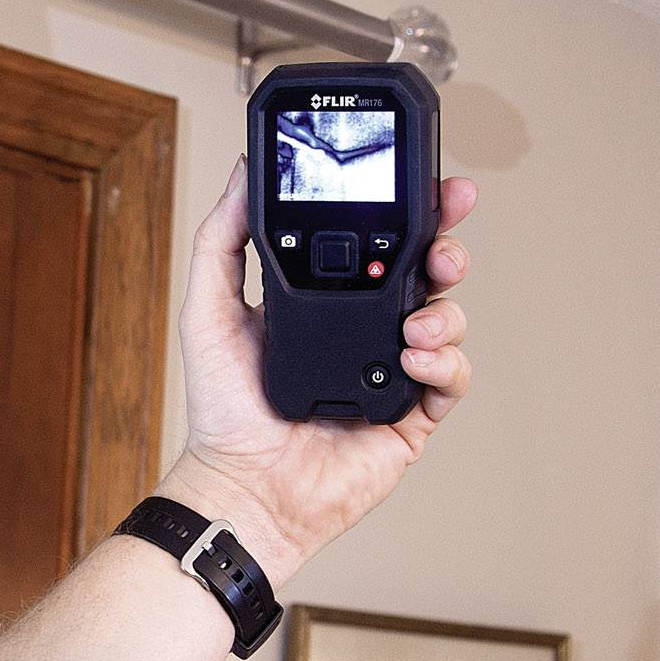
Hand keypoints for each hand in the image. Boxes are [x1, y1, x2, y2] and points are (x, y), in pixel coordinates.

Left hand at [154, 158, 475, 585]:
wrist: (242, 486)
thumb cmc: (222, 410)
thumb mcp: (209, 308)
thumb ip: (222, 239)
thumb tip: (240, 174)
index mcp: (327, 300)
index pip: (379, 243)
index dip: (412, 211)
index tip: (432, 183)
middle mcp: (365, 331)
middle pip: (427, 273)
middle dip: (448, 246)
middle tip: (445, 238)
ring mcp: (390, 372)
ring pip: (447, 319)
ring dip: (445, 307)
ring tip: (415, 319)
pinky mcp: (409, 416)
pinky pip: (450, 379)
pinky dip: (444, 361)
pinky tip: (413, 355)